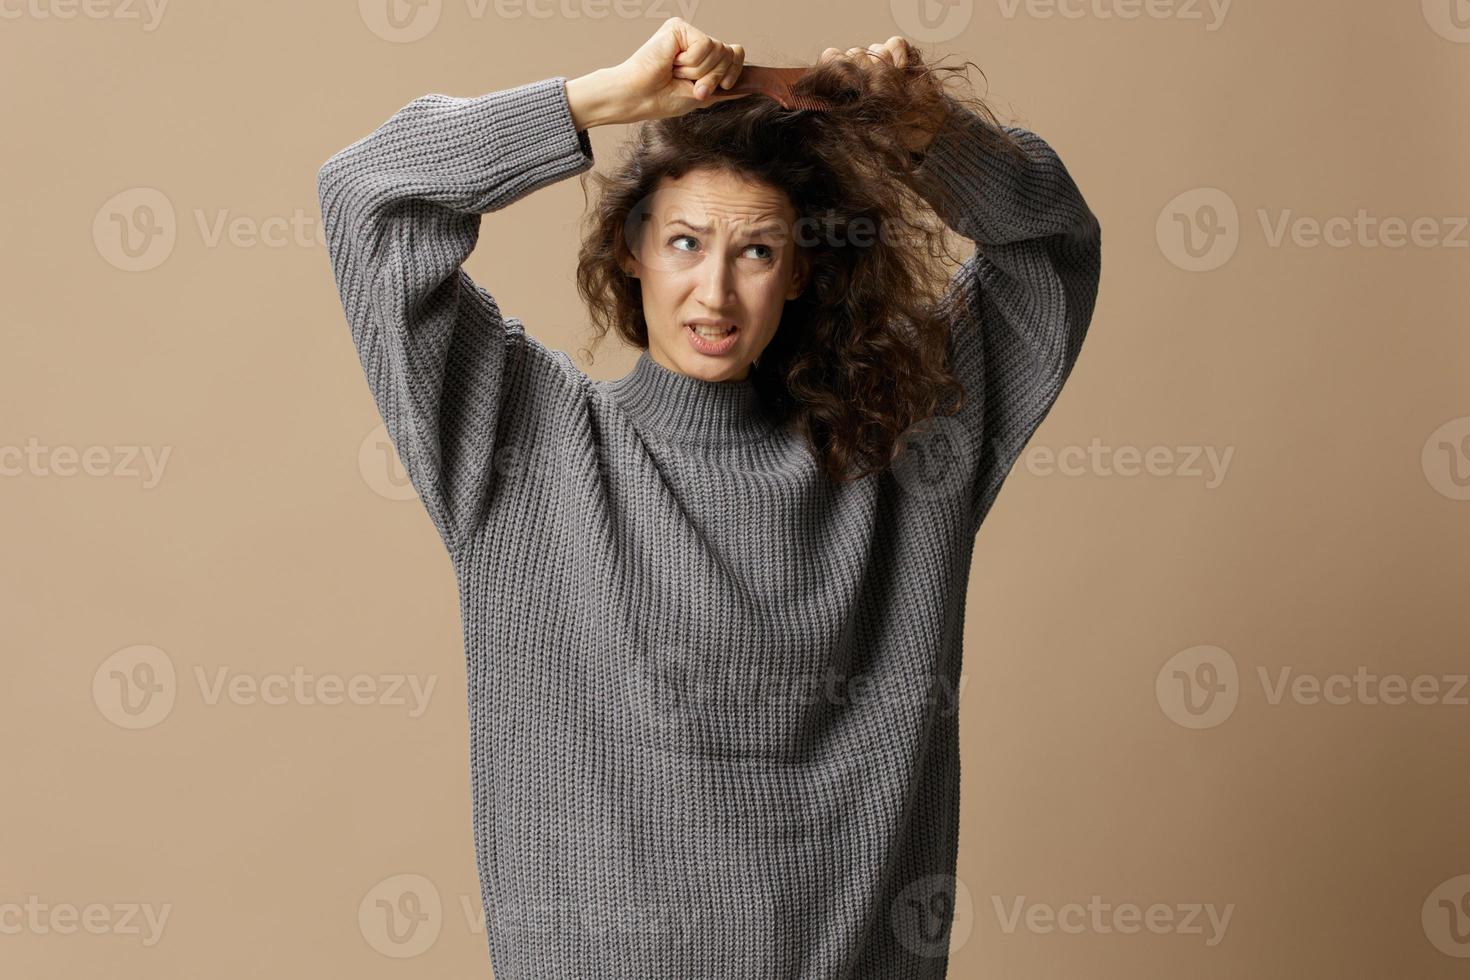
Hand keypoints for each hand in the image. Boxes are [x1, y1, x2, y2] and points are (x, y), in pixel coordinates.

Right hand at [572, 17, 747, 127]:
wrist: (637, 98)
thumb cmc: (660, 98)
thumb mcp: (701, 96)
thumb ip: (723, 88)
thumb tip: (749, 88)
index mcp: (701, 56)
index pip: (734, 54)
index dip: (733, 71)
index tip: (720, 87)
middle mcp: (695, 41)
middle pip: (729, 54)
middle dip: (713, 77)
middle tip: (690, 85)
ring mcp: (687, 33)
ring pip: (718, 51)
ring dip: (698, 72)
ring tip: (676, 74)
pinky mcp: (679, 28)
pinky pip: (705, 45)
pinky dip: (690, 62)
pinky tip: (672, 63)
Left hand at [819, 36, 948, 155]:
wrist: (925, 133)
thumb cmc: (891, 135)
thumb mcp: (861, 127)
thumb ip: (842, 109)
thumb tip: (821, 98)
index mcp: (848, 85)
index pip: (831, 58)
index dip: (835, 63)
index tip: (844, 79)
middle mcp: (864, 70)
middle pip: (853, 53)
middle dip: (864, 71)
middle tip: (875, 91)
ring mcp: (884, 61)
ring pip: (874, 49)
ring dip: (883, 67)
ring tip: (893, 88)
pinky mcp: (904, 55)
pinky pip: (894, 43)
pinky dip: (897, 56)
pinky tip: (902, 72)